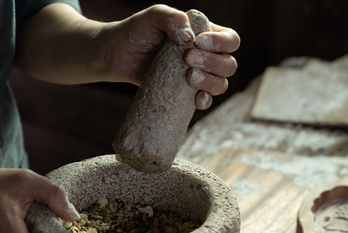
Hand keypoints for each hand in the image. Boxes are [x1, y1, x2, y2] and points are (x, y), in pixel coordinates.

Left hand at [103, 5, 239, 109]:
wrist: (116, 55)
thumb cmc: (136, 31)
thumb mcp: (153, 16)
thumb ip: (172, 17)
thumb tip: (190, 38)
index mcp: (204, 34)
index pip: (230, 39)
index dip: (221, 43)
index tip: (198, 42)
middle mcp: (205, 55)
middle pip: (229, 64)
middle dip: (213, 63)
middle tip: (187, 58)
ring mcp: (197, 76)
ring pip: (222, 84)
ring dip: (211, 82)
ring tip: (189, 77)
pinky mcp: (185, 94)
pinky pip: (206, 101)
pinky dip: (206, 101)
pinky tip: (197, 99)